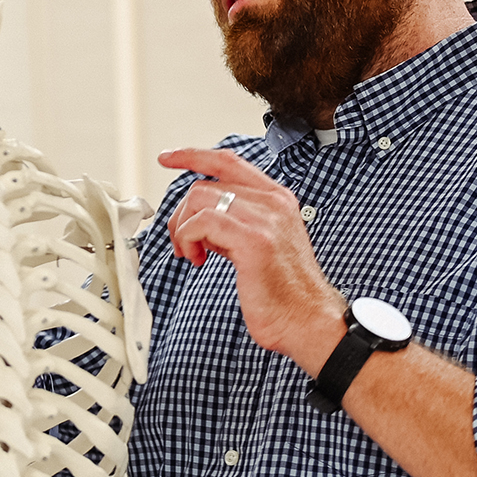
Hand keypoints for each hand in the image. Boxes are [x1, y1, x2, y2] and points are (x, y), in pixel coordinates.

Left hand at [158, 147, 346, 369]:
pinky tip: (197, 260)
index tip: (167, 158)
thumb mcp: (262, 244)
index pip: (228, 161)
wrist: (309, 320)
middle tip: (182, 243)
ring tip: (191, 254)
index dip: (193, 156)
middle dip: (182, 213)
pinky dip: (188, 239)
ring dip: (183, 228)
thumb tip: (201, 219)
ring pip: (199, 198)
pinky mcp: (253, 240)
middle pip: (205, 183)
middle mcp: (273, 202)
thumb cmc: (285, 292)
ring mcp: (265, 218)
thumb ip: (238, 224)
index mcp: (277, 199)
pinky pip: (202, 222)